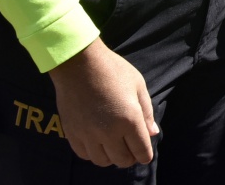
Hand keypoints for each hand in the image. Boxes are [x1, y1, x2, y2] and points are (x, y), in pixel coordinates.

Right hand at [47, 39, 157, 166]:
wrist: (79, 63)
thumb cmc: (113, 70)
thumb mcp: (138, 86)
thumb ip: (146, 113)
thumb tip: (152, 133)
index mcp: (129, 119)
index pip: (141, 151)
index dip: (146, 155)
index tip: (145, 153)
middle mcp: (108, 131)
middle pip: (122, 160)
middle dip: (130, 157)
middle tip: (131, 149)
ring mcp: (88, 134)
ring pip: (102, 161)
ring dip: (111, 157)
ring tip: (114, 145)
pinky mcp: (72, 133)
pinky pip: (84, 155)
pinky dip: (93, 153)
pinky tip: (97, 142)